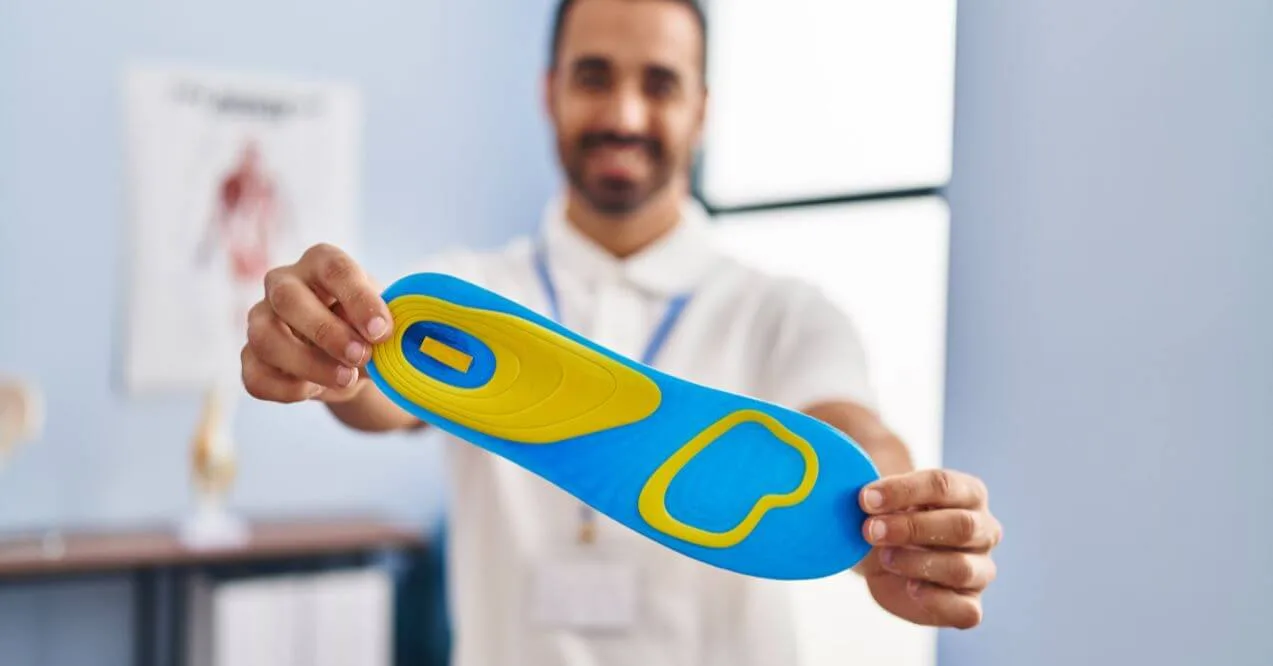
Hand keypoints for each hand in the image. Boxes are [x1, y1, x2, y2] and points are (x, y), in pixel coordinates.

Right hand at [242, 244, 392, 403]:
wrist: (349, 360)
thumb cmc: (365, 328)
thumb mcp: (379, 322)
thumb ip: (378, 326)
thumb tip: (380, 335)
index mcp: (320, 263)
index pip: (334, 268)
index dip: (358, 299)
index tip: (381, 330)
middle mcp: (283, 284)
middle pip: (288, 298)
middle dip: (326, 332)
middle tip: (361, 356)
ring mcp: (261, 319)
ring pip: (265, 339)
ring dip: (307, 364)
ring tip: (344, 378)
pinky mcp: (250, 357)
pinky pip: (256, 377)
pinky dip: (288, 389)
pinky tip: (314, 389)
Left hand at [857, 469, 1001, 628]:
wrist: (883, 559)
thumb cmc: (891, 520)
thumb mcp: (884, 502)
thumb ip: (878, 494)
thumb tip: (864, 494)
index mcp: (968, 493)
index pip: (943, 485)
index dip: (903, 491)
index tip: (866, 498)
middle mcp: (983, 530)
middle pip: (960, 526)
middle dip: (910, 527)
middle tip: (870, 529)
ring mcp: (981, 570)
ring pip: (961, 568)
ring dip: (916, 562)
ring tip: (884, 557)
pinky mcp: (969, 605)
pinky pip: (966, 610)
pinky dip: (936, 601)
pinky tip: (910, 589)